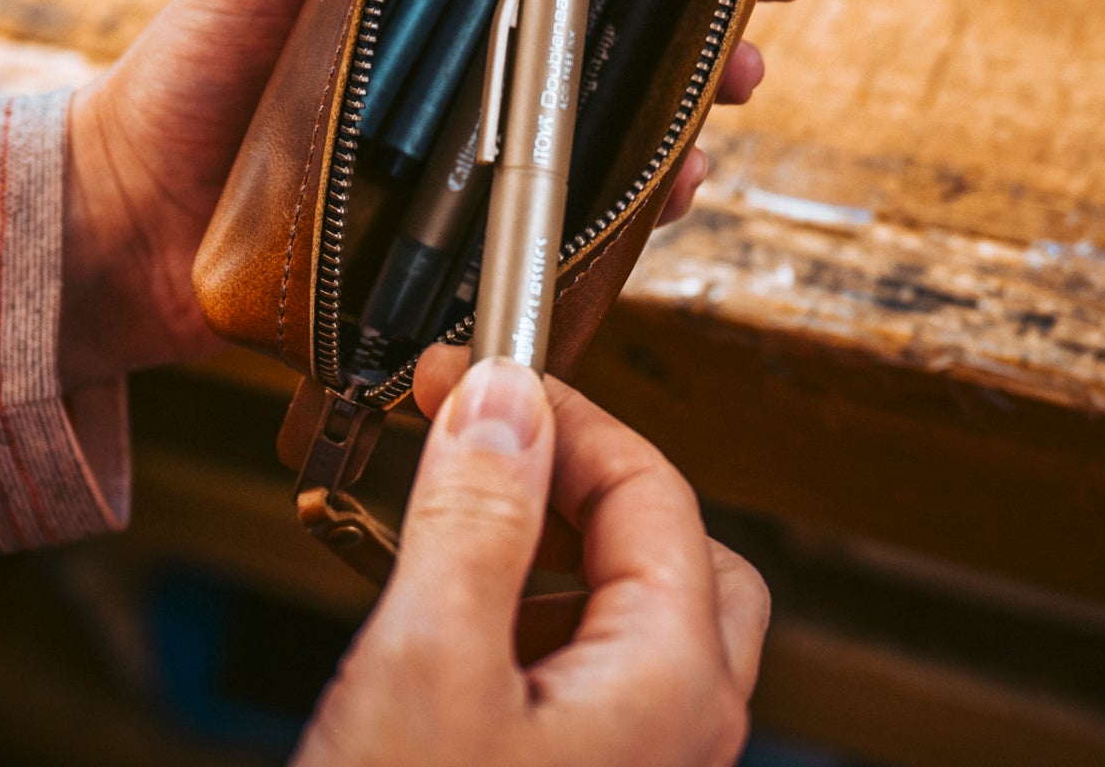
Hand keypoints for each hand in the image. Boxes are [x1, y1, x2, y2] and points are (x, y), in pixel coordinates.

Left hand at [60, 0, 812, 390]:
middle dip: (722, 2)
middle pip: (632, 16)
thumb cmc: (202, 56)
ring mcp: (487, 138)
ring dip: (698, 97)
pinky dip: (636, 200)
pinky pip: (577, 210)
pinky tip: (676, 187)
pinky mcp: (474, 225)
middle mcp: (487, 47)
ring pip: (624, 110)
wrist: (132, 216)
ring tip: (732, 90)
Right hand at [296, 347, 768, 766]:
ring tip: (457, 517)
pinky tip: (452, 615)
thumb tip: (507, 395)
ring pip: (635, 611)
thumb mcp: (426, 666)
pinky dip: (531, 613)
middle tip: (486, 442)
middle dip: (583, 478)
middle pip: (676, 547)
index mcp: (671, 685)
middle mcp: (678, 733)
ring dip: (555, 543)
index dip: (563, 413)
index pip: (651, 487)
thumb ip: (478, 513)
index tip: (474, 373)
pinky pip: (588, 674)